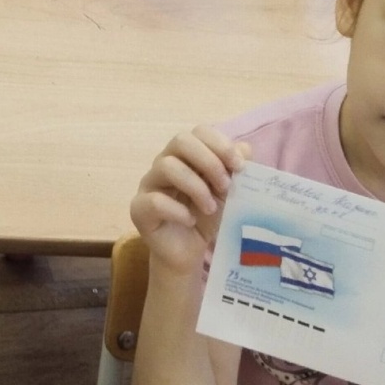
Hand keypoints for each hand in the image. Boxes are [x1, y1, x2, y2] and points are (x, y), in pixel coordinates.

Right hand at [131, 127, 249, 274]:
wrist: (189, 252)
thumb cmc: (205, 217)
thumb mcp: (227, 193)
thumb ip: (235, 169)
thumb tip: (244, 148)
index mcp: (186, 155)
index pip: (199, 132)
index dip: (221, 144)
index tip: (239, 167)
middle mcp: (164, 162)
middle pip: (181, 140)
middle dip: (209, 161)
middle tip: (225, 186)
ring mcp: (149, 184)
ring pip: (166, 166)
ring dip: (196, 187)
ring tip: (210, 208)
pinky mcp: (139, 208)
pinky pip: (155, 200)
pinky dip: (178, 210)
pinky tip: (189, 221)